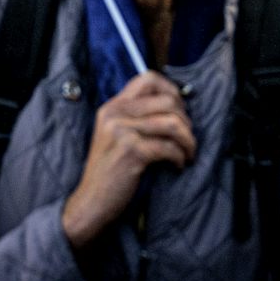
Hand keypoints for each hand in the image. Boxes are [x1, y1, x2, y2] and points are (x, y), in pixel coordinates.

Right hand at [60, 71, 196, 247]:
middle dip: (186, 120)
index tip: (180, 110)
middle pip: (167, 101)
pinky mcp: (131, 151)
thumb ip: (136, 117)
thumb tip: (175, 105)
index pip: (148, 79)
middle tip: (187, 138)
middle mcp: (115, 113)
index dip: (171, 90)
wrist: (91, 202)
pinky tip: (177, 165)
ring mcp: (122, 131)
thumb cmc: (111, 170)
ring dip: (188, 140)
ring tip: (188, 152)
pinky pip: (169, 147)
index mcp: (112, 106)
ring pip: (172, 123)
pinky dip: (179, 157)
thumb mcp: (115, 135)